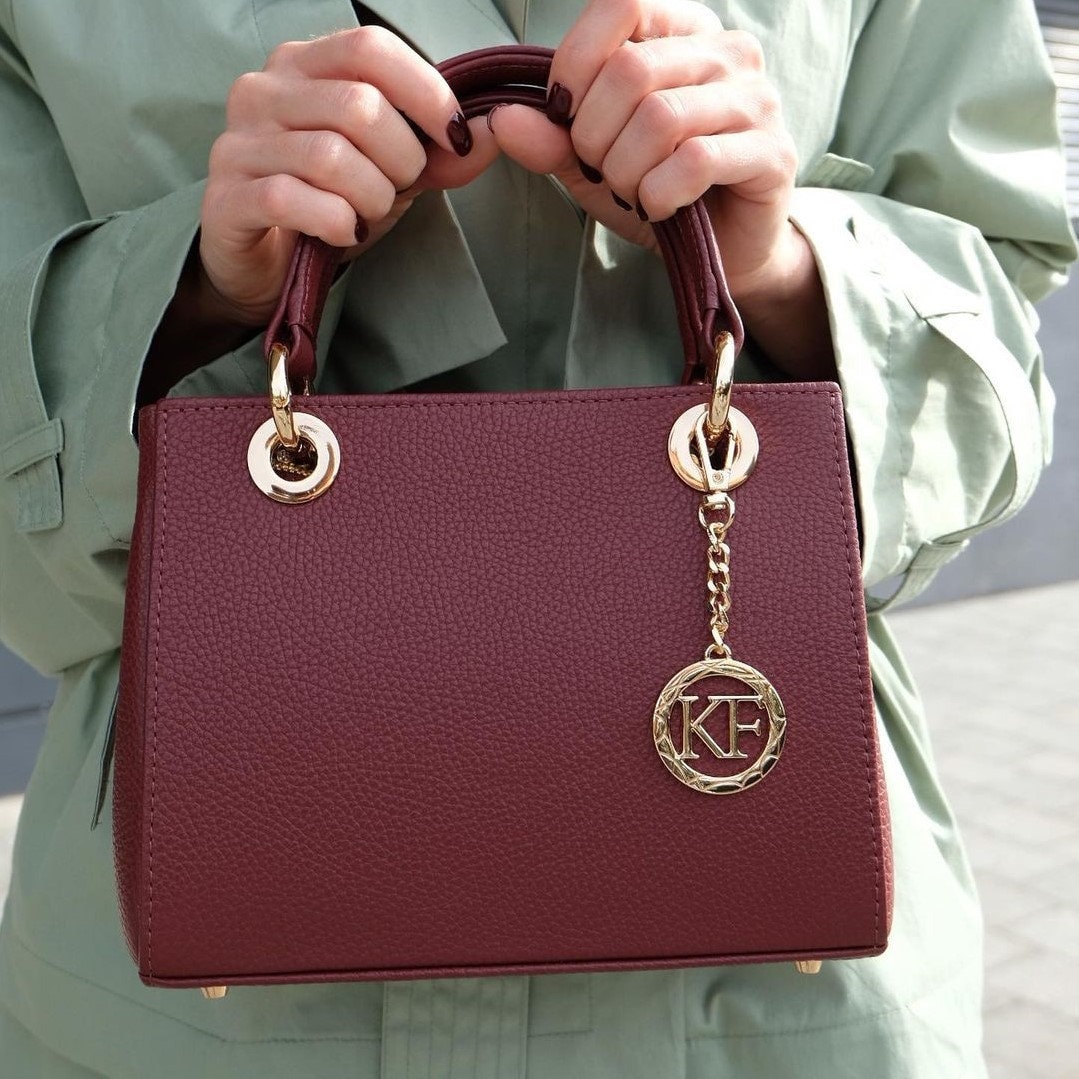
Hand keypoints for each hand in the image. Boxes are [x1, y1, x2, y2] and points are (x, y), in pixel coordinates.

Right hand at [197, 26, 497, 326]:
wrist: (262, 266)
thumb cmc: (326, 206)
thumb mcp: (391, 175)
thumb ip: (440, 154)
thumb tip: (495, 130)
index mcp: (304, 66)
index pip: (372, 47)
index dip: (426, 92)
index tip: (454, 137)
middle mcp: (263, 90)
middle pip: (360, 106)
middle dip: (402, 160)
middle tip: (398, 190)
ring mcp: (239, 142)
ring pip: (331, 156)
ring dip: (371, 197)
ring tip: (366, 214)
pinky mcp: (227, 196)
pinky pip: (292, 198)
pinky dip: (334, 222)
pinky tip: (341, 233)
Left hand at [486, 0, 833, 376]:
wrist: (719, 250)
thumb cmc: (659, 192)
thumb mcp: (592, 162)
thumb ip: (550, 137)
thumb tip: (502, 120)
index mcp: (683, 32)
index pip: (620, 5)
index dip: (575, 64)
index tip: (565, 118)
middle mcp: (727, 52)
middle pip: (632, 69)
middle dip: (594, 135)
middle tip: (601, 171)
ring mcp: (756, 100)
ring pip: (661, 118)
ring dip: (626, 172)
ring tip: (632, 193)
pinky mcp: (772, 153)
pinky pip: (694, 162)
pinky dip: (659, 194)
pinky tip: (660, 208)